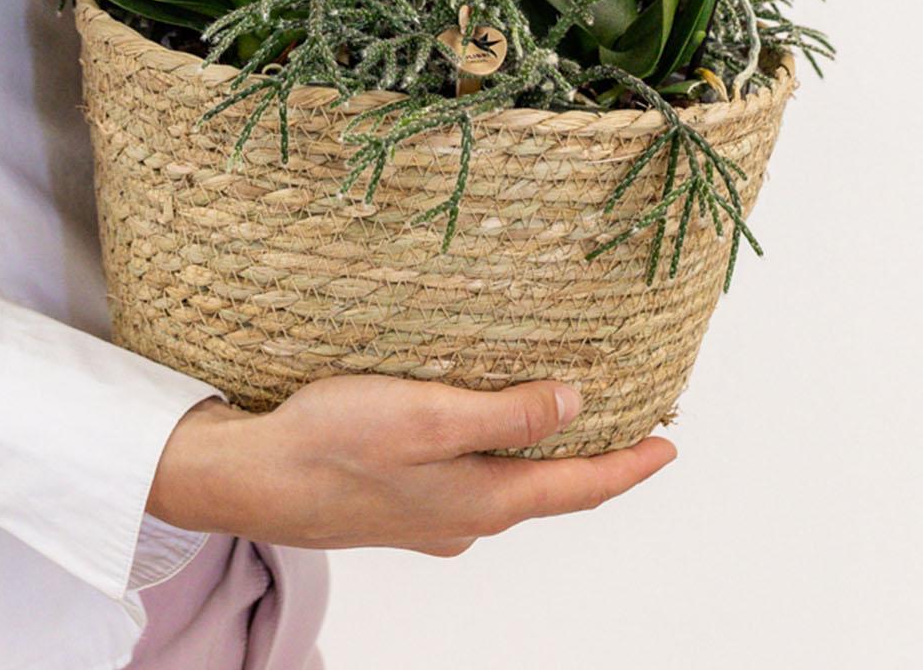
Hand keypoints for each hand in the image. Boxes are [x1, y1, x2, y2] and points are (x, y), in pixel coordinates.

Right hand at [147, 375, 675, 557]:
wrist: (254, 479)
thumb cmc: (336, 444)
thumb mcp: (432, 417)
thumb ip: (507, 416)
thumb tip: (575, 405)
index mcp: (485, 500)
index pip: (579, 487)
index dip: (629, 467)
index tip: (668, 446)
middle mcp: (466, 518)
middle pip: (548, 490)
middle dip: (592, 462)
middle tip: (628, 428)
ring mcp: (431, 516)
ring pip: (505, 485)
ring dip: (538, 455)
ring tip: (559, 418)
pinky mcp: (397, 502)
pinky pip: (465, 479)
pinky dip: (490, 454)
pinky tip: (475, 429)